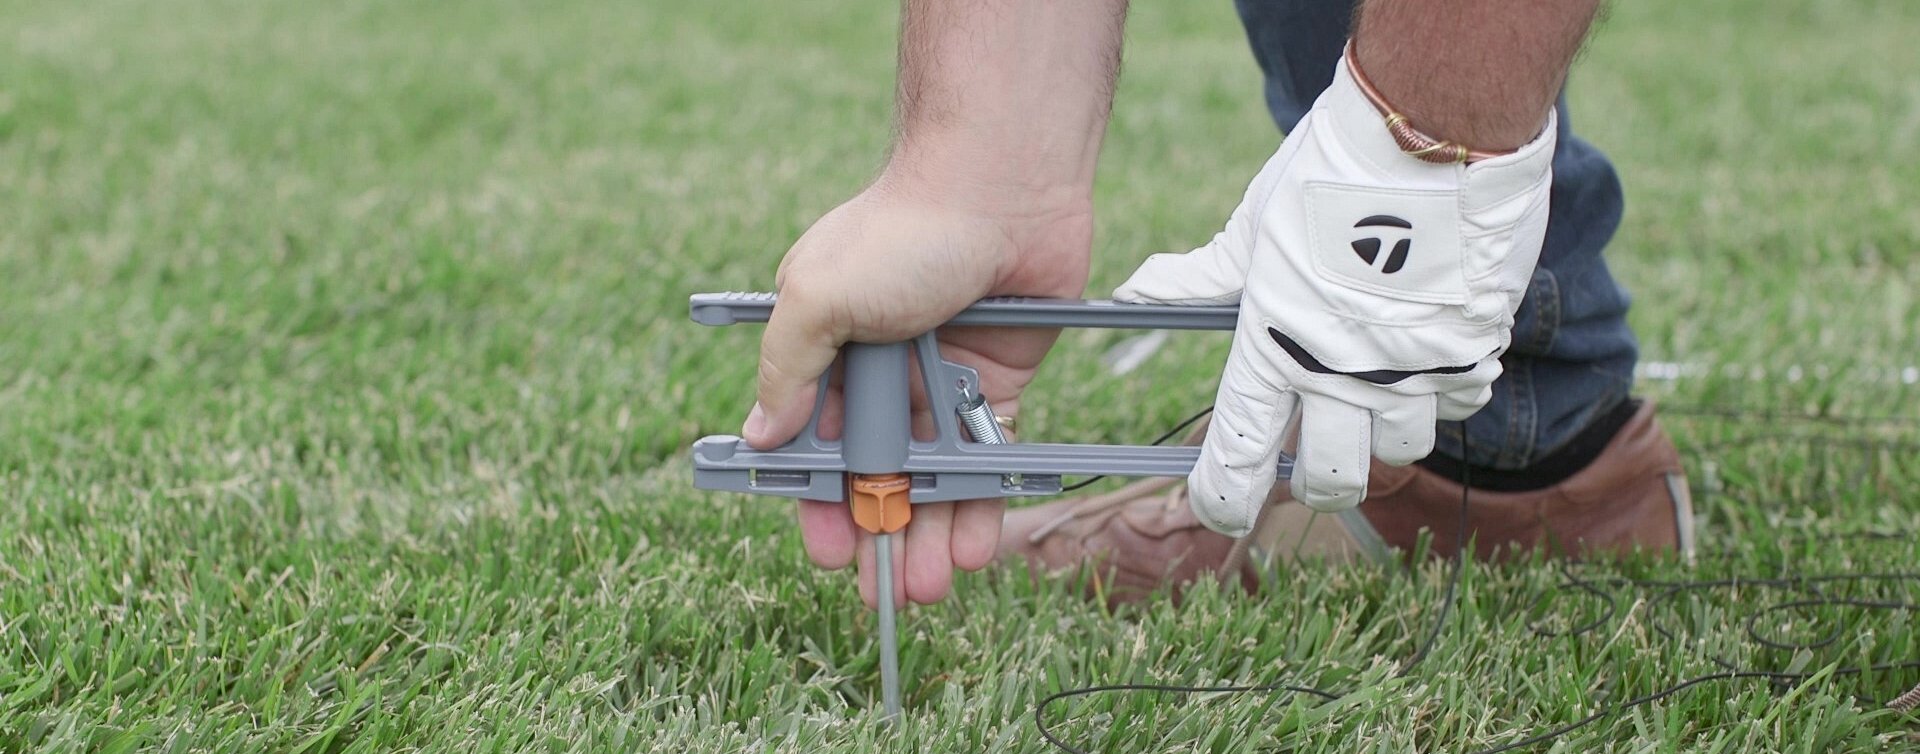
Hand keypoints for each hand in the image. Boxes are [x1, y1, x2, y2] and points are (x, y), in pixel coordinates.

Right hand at [746, 175, 1089, 607]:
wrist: (1001, 188)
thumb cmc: (901, 230)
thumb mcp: (817, 296)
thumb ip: (787, 368)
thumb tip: (760, 434)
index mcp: (825, 346)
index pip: (811, 443)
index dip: (817, 500)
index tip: (826, 550)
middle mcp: (879, 369)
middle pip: (875, 468)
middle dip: (877, 531)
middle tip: (883, 591)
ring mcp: (939, 379)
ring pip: (933, 474)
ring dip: (932, 533)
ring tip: (932, 588)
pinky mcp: (997, 384)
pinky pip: (986, 455)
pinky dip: (981, 501)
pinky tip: (977, 548)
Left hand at [1113, 53, 1555, 534]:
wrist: (1433, 130)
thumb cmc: (1331, 173)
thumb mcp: (1255, 225)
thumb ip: (1199, 278)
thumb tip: (1135, 293)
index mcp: (1277, 344)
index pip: (1240, 451)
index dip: (1223, 496)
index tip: (1216, 512)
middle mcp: (1345, 373)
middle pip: (1330, 478)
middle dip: (1315, 484)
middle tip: (1309, 469)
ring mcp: (1416, 368)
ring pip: (1402, 451)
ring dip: (1384, 438)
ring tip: (1373, 403)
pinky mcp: (1475, 349)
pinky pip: (1459, 403)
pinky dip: (1442, 393)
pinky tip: (1426, 360)